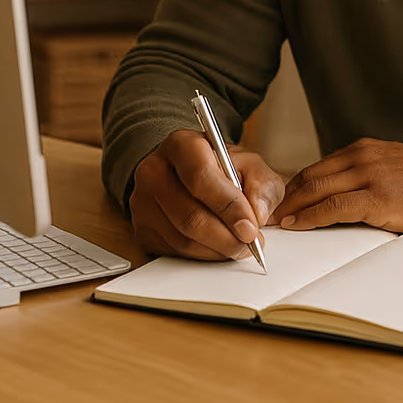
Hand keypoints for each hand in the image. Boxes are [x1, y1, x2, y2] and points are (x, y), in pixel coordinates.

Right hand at [129, 128, 284, 260]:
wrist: (192, 174)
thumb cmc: (222, 168)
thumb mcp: (250, 164)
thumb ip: (262, 183)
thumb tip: (258, 213)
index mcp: (181, 145)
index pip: (201, 177)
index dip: (228, 206)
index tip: (251, 226)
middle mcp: (154, 172)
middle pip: (189, 215)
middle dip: (226, 236)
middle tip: (249, 243)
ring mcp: (142, 203)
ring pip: (182, 239)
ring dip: (216, 250)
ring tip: (238, 245)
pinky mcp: (141, 230)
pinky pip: (173, 253)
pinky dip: (201, 257)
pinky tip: (218, 248)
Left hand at [272, 138, 402, 232]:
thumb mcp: (389, 163)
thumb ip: (363, 171)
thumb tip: (335, 189)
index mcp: (362, 149)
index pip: (318, 166)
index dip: (294, 185)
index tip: (279, 200)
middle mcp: (361, 157)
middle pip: (311, 176)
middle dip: (286, 197)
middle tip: (267, 213)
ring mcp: (369, 176)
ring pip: (318, 189)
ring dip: (293, 207)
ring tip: (277, 222)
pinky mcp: (377, 198)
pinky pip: (335, 207)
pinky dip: (312, 217)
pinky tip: (299, 225)